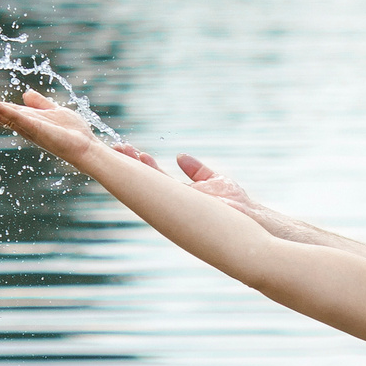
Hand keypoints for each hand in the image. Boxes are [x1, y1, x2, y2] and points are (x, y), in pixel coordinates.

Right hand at [0, 89, 106, 169]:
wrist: (85, 146)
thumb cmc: (73, 132)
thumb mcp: (54, 110)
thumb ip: (40, 103)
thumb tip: (26, 92)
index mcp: (23, 119)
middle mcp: (20, 124)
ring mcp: (25, 127)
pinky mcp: (34, 127)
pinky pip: (16, 116)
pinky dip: (3, 109)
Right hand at [111, 144, 257, 208]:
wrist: (250, 218)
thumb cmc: (236, 202)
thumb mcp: (212, 179)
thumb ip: (196, 170)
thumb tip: (179, 156)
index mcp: (179, 192)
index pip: (155, 175)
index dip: (141, 161)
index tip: (128, 147)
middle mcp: (174, 199)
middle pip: (146, 179)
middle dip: (129, 163)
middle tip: (115, 148)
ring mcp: (176, 203)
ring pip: (149, 185)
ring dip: (134, 170)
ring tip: (120, 153)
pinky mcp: (182, 206)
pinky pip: (162, 194)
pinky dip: (148, 182)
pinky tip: (138, 169)